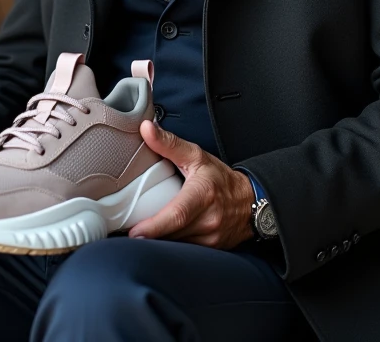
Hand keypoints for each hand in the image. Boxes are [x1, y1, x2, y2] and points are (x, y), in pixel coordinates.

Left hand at [128, 121, 257, 247]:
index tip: (135, 232)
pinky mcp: (211, 249)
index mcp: (203, 195)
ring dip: (159, 242)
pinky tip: (161, 239)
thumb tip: (146, 129)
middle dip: (149, 236)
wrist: (252, 201)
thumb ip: (169, 143)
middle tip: (127, 232)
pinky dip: (171, 245)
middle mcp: (208, 220)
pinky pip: (186, 250)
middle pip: (172, 234)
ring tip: (142, 234)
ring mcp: (211, 238)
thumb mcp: (196, 156)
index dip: (154, 226)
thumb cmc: (221, 179)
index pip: (177, 214)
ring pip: (177, 245)